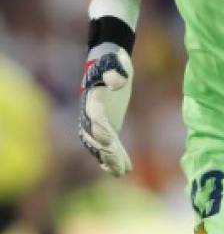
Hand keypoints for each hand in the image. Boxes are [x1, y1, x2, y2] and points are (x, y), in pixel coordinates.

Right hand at [79, 43, 133, 175]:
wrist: (107, 65)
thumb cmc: (112, 63)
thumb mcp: (115, 63)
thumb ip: (116, 72)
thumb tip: (118, 81)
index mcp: (92, 100)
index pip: (95, 117)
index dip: (100, 130)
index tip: (108, 141)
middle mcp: (90, 115)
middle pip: (95, 137)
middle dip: (106, 151)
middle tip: (119, 163)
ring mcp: (96, 124)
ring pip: (99, 147)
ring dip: (110, 159)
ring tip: (123, 171)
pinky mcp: (106, 128)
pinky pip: (106, 148)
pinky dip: (112, 160)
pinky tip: (123, 171)